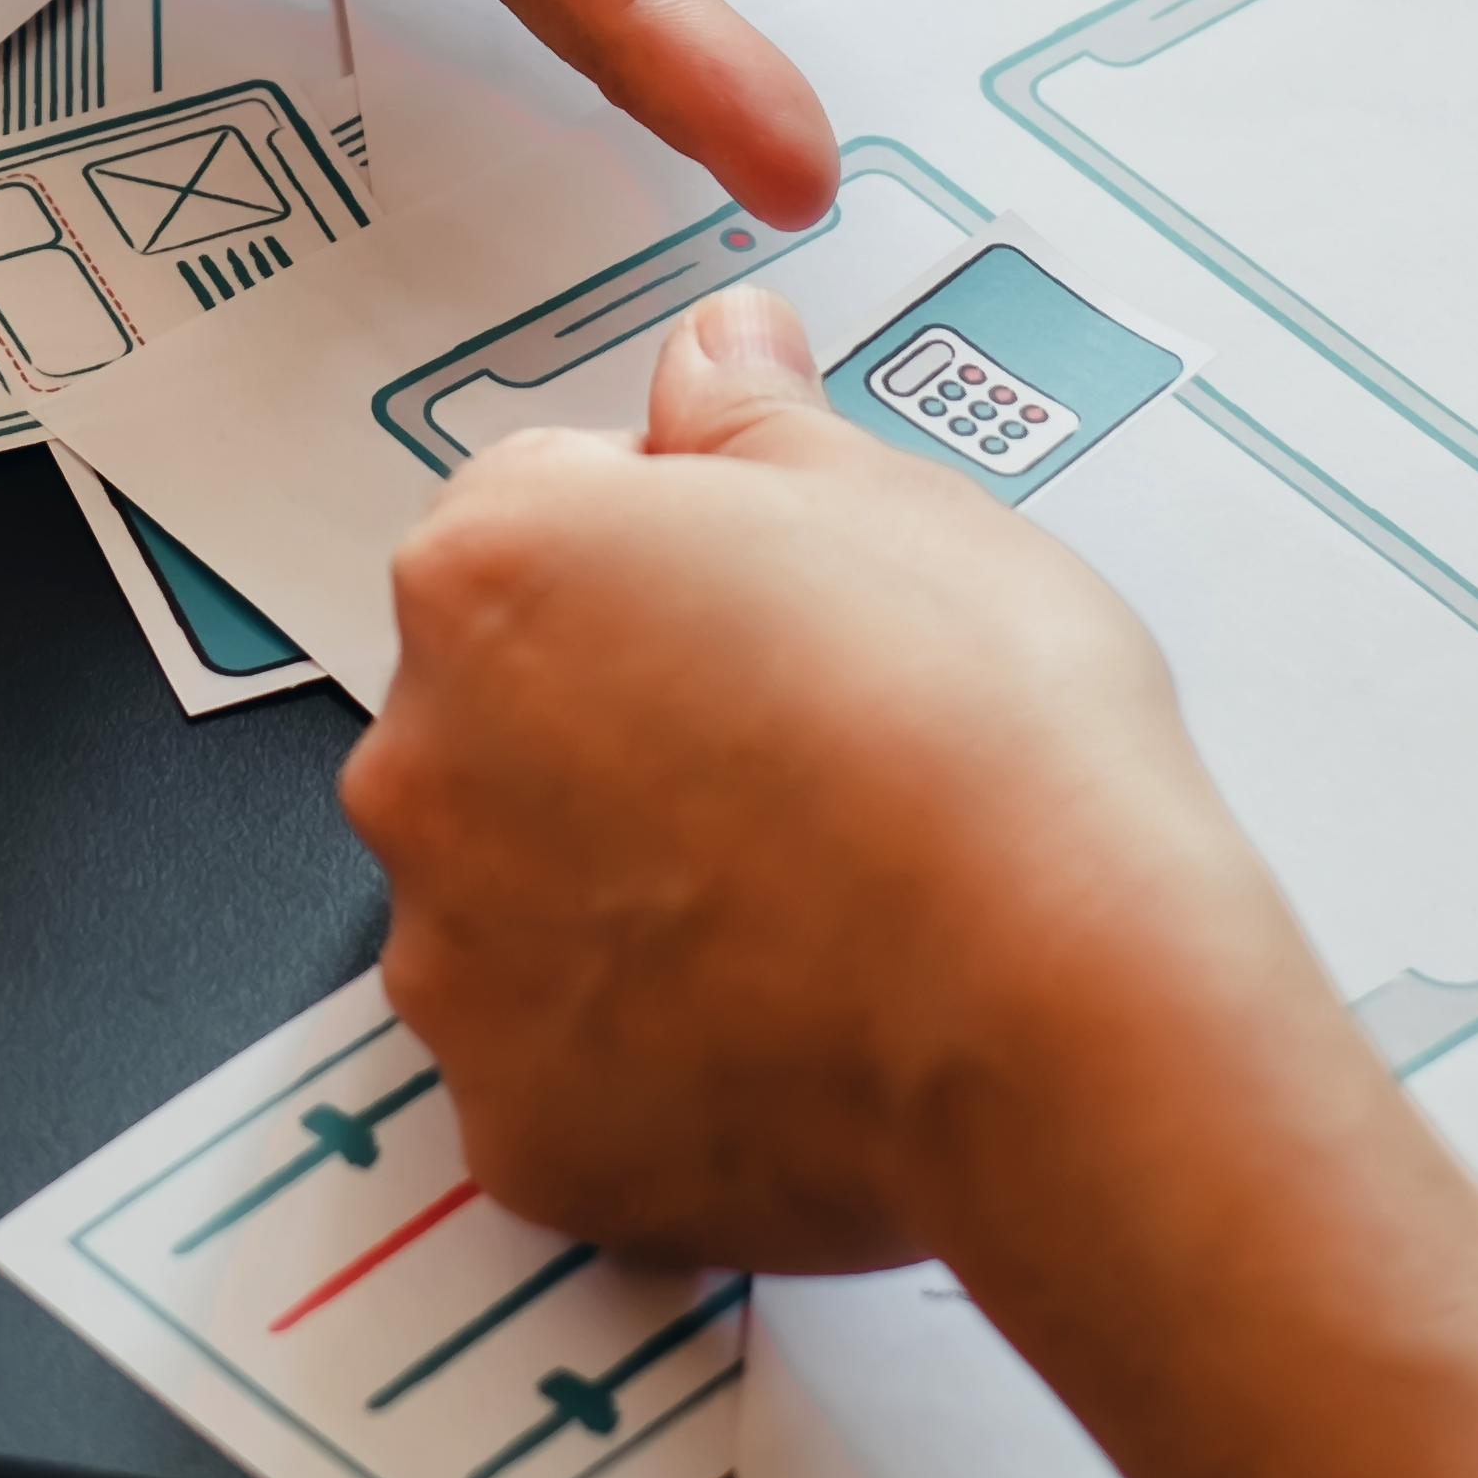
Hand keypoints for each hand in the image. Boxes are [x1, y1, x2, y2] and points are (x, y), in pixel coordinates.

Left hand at [348, 291, 1477, 1477]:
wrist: (1054, 1002)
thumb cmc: (986, 741)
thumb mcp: (892, 499)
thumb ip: (754, 416)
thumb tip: (716, 352)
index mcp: (492, 567)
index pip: (531, 516)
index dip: (663, 552)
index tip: (761, 605)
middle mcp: (423, 760)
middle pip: (499, 711)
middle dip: (616, 722)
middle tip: (796, 755)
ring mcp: (456, 962)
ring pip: (517, 894)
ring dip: (615, 891)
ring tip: (802, 900)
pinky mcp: (517, 1125)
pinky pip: (561, 1067)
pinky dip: (643, 1055)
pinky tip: (781, 1022)